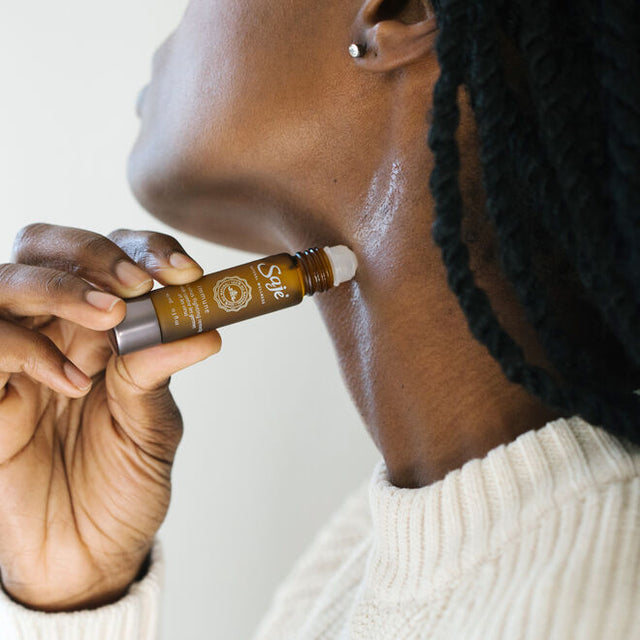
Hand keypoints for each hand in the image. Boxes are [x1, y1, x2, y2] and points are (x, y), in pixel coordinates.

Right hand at [0, 224, 220, 610]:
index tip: (185, 273)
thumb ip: (159, 374)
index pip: (114, 259)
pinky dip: (23, 349)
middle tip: (135, 285)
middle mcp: (56, 332)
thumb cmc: (124, 484)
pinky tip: (72, 383)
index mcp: (104, 330)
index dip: (146, 250)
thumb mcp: (153, 427)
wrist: (86, 552)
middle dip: (92, 252)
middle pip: (47, 248)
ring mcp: (17, 358)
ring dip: (58, 287)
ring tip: (108, 316)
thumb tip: (206, 333)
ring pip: (7, 282)